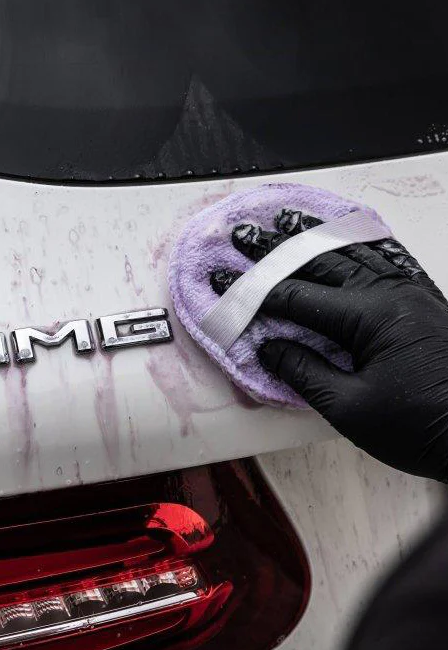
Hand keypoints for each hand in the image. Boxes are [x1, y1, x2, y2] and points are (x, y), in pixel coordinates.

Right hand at [210, 210, 447, 481]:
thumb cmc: (422, 427)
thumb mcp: (351, 408)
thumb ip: (304, 372)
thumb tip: (269, 349)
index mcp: (372, 317)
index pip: (298, 297)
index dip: (256, 291)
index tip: (224, 280)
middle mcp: (393, 294)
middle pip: (323, 262)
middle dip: (277, 250)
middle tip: (244, 235)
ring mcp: (412, 294)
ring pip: (355, 253)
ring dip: (316, 238)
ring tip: (286, 221)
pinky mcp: (424, 303)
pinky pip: (387, 260)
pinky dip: (359, 245)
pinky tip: (347, 235)